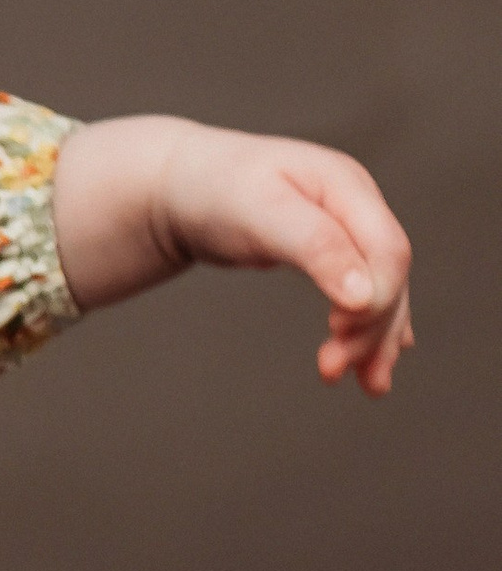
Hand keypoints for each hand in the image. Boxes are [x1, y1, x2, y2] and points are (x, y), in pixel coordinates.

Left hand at [50, 114, 412, 395]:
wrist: (181, 183)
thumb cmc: (215, 190)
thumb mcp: (261, 213)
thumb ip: (316, 248)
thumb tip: (365, 298)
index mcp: (346, 186)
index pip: (388, 251)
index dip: (377, 299)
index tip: (337, 336)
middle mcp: (356, 206)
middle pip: (389, 276)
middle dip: (371, 329)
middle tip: (331, 372)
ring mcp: (347, 228)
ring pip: (380, 290)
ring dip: (377, 339)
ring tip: (370, 387)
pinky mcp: (331, 251)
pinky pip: (363, 293)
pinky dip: (369, 328)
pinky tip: (373, 360)